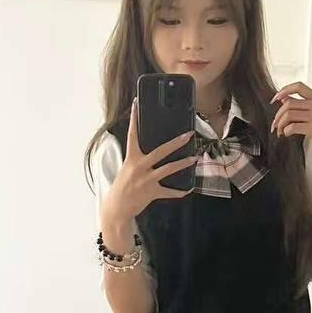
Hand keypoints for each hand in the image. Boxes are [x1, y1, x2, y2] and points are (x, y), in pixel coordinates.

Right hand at [101, 98, 196, 238]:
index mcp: (131, 158)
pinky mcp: (152, 192)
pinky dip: (179, 191)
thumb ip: (138, 159)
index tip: (136, 105)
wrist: (117, 208)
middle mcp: (139, 167)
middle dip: (176, 142)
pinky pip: (169, 192)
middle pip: (160, 151)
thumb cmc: (122, 186)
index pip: (132, 135)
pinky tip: (188, 189)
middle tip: (189, 135)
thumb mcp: (127, 168)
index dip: (134, 119)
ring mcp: (147, 180)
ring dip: (183, 163)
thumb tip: (152, 151)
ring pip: (169, 169)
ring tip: (195, 158)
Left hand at [270, 82, 311, 158]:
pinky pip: (292, 127)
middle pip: (289, 103)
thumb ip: (303, 104)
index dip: (284, 90)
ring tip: (280, 130)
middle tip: (275, 123)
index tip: (275, 98)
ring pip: (288, 114)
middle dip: (278, 115)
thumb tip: (284, 99)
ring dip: (280, 124)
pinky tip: (287, 134)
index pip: (298, 86)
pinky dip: (285, 131)